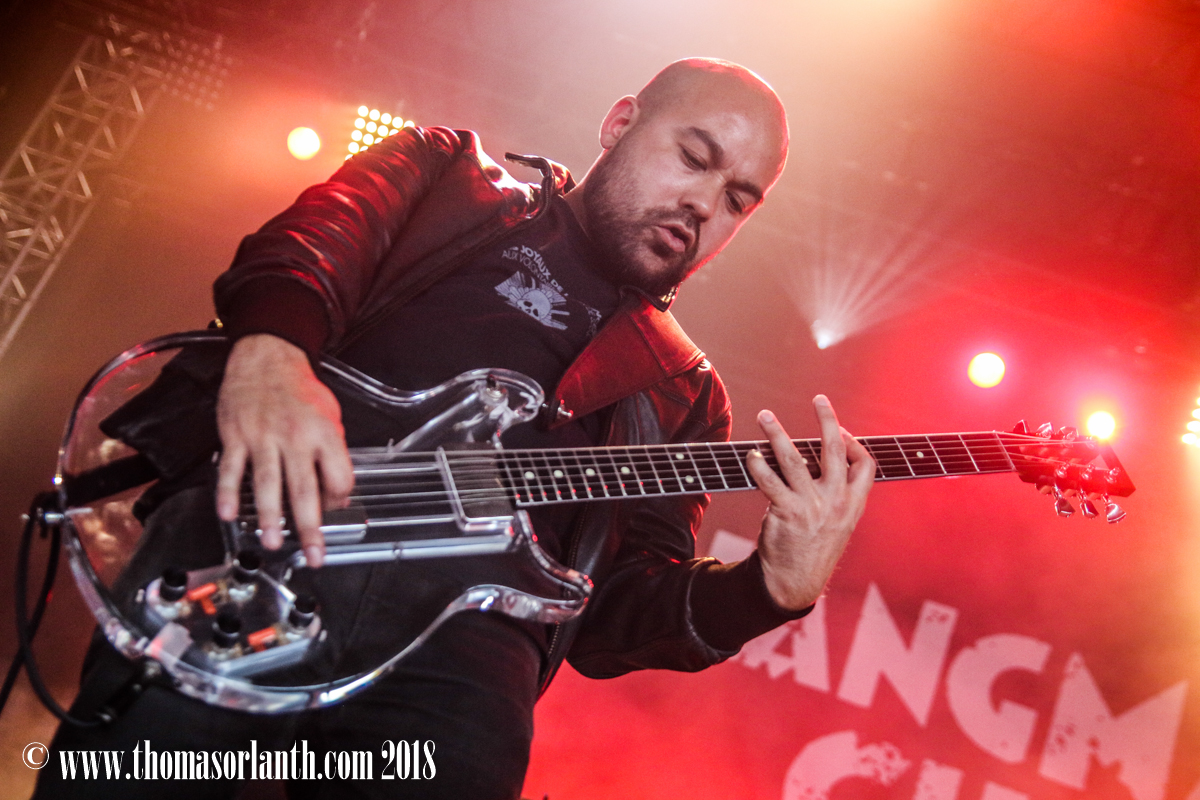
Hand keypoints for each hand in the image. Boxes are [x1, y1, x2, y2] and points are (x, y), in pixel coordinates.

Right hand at [215, 334, 354, 566]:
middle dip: (310, 526)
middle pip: (304, 489)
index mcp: (324, 433)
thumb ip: (333, 453)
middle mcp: (294, 437)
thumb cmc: (300, 390)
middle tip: (314, 553)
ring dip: (269, 517)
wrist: (266, 358)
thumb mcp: (331, 417)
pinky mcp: (236, 436)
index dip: (339, 498)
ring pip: (266, 484)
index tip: (335, 512)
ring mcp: (262, 437)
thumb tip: (336, 493)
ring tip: (272, 542)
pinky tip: (228, 515)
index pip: (339, 476)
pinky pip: (230, 470)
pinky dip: (227, 494)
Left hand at [746, 396, 874, 610]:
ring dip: (777, 433)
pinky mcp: (786, 512)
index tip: (842, 431)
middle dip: (827, 419)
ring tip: (765, 416)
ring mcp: (811, 507)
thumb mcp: (839, 524)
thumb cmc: (815, 547)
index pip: (866, 465)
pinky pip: (770, 481)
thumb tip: (825, 457)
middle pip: (834, 451)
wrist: (795, 581)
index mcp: (854, 505)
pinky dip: (758, 464)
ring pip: (795, 459)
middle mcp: (836, 502)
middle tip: (819, 398)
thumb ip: (838, 494)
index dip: (855, 444)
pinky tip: (752, 454)